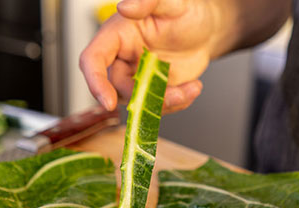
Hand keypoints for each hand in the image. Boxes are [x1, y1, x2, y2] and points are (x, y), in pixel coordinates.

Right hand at [80, 0, 220, 113]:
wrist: (205, 31)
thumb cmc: (185, 12)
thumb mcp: (170, 2)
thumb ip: (146, 2)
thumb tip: (124, 7)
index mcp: (116, 36)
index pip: (93, 60)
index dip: (96, 82)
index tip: (108, 102)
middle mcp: (123, 59)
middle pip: (117, 88)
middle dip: (144, 97)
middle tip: (177, 94)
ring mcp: (138, 77)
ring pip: (138, 102)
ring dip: (165, 103)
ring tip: (191, 88)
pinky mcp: (153, 90)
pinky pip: (157, 107)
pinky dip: (177, 104)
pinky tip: (192, 87)